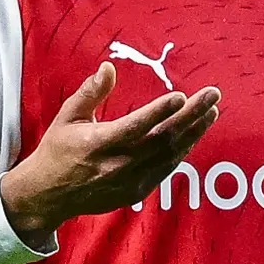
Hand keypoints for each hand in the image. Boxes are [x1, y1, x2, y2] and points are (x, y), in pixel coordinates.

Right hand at [0, 61, 219, 248]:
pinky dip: (182, 150)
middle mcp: (118, 164)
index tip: (181, 96)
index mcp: (98, 143)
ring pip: (170, 155)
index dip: (159, 112)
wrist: (50, 196)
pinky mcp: (137, 191)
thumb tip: (109, 67)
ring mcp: (130, 181)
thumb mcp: (67, 117)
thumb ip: (90, 93)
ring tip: (212, 112)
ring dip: (194, 132)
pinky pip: (166, 168)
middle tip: (213, 95)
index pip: (135, 126)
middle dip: (191, 116)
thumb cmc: (58, 150)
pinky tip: (195, 134)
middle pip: (163, 138)